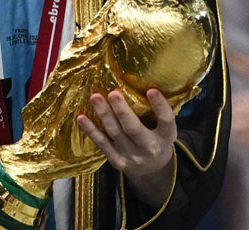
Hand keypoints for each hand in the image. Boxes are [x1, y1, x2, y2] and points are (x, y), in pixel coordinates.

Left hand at [77, 88, 176, 205]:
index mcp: (166, 137)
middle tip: (113, 93)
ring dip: (104, 114)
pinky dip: (90, 130)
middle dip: (122, 111)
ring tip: (95, 97)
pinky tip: (81, 117)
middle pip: (134, 129)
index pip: (166, 121)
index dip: (160, 106)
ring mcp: (132, 156)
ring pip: (115, 133)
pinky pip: (101, 143)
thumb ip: (157, 112)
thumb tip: (144, 79)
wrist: (151, 169)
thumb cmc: (157, 138)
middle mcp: (150, 148)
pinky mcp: (117, 160)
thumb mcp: (164, 128)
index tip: (151, 90)